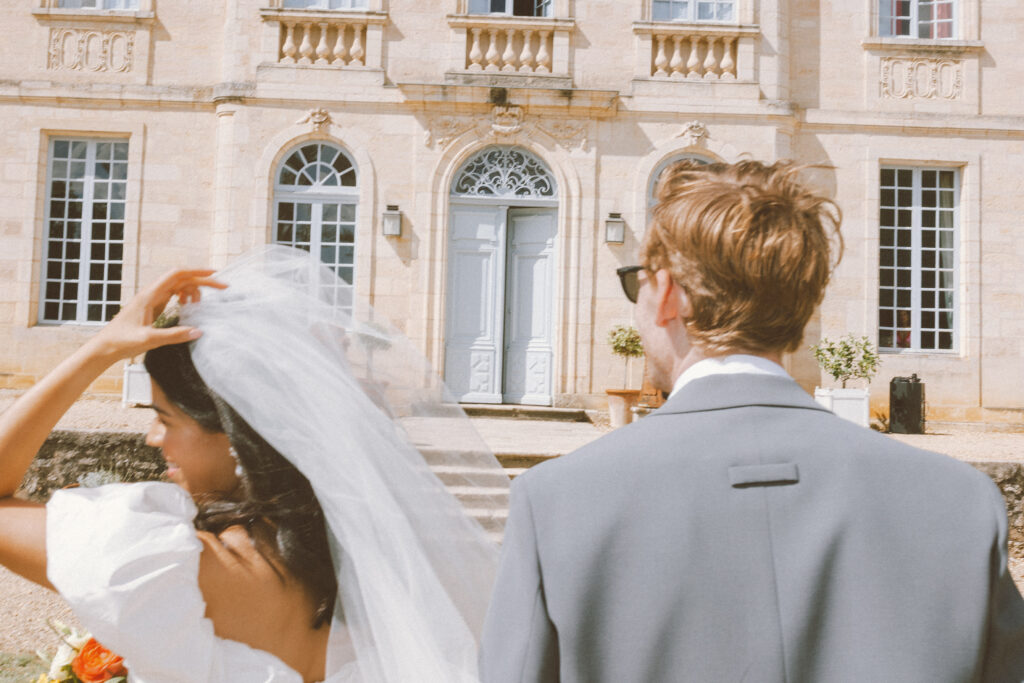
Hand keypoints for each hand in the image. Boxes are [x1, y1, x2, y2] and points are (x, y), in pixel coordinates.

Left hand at [85, 269, 227, 362]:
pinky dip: (185, 297)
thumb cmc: (122, 341)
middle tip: (222, 288)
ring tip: (198, 307)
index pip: (177, 275)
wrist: (104, 347)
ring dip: (193, 291)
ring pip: (179, 286)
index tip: (216, 274)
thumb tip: (199, 331)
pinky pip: (173, 295)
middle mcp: (151, 293)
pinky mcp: (152, 306)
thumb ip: (174, 336)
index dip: (198, 272)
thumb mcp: (149, 340)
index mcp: (150, 295)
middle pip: (181, 278)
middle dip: (202, 281)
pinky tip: (186, 309)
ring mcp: (152, 299)